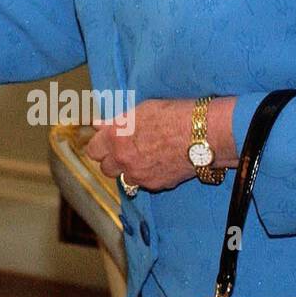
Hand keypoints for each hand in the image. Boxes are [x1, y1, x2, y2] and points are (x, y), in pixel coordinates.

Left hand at [84, 95, 235, 191]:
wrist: (202, 135)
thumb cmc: (173, 115)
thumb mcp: (140, 111)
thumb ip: (116, 123)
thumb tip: (99, 126)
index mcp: (115, 137)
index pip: (93, 150)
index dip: (98, 147)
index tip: (104, 144)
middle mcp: (122, 159)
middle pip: (105, 168)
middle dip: (112, 161)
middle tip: (123, 151)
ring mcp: (138, 175)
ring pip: (124, 179)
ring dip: (129, 170)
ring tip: (144, 158)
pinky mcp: (154, 185)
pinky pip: (143, 183)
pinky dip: (147, 176)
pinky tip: (159, 164)